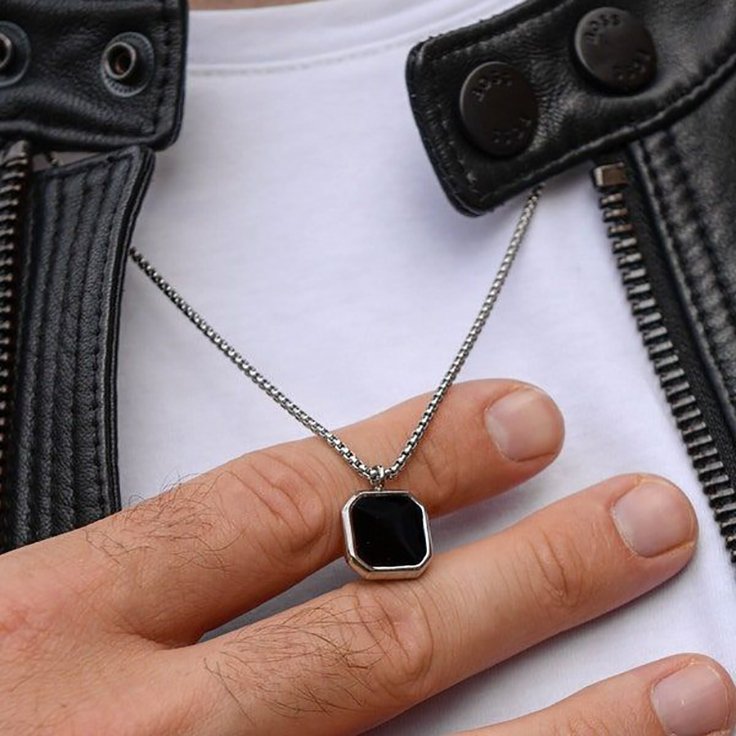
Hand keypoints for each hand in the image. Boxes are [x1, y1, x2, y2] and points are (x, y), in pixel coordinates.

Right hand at [1, 380, 731, 735]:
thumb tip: (302, 519)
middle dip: (527, 578)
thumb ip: (135, 574)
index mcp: (56, 631)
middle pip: (378, 639)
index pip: (280, 508)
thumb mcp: (3, 617)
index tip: (516, 419)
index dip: (414, 456)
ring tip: (690, 689)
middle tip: (644, 520)